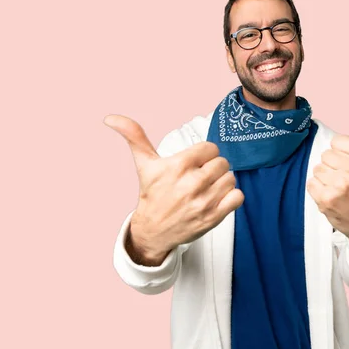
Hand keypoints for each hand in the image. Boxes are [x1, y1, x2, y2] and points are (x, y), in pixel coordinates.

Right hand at [104, 114, 243, 264]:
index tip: (195, 163)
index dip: (204, 155)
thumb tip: (111, 117)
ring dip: (222, 183)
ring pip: (230, 179)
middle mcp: (191, 184)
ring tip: (208, 188)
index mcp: (178, 166)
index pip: (210, 148)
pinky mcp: (213, 217)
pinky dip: (232, 197)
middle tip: (201, 177)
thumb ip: (134, 136)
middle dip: (213, 168)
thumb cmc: (152, 194)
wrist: (153, 230)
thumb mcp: (144, 164)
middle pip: (222, 163)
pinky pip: (237, 197)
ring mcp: (204, 202)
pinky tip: (218, 199)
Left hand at [307, 121, 348, 257]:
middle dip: (335, 167)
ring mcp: (340, 184)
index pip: (336, 142)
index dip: (344, 154)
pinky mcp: (327, 199)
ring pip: (318, 169)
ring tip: (342, 190)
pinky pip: (311, 184)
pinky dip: (318, 191)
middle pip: (325, 155)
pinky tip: (334, 198)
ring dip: (326, 180)